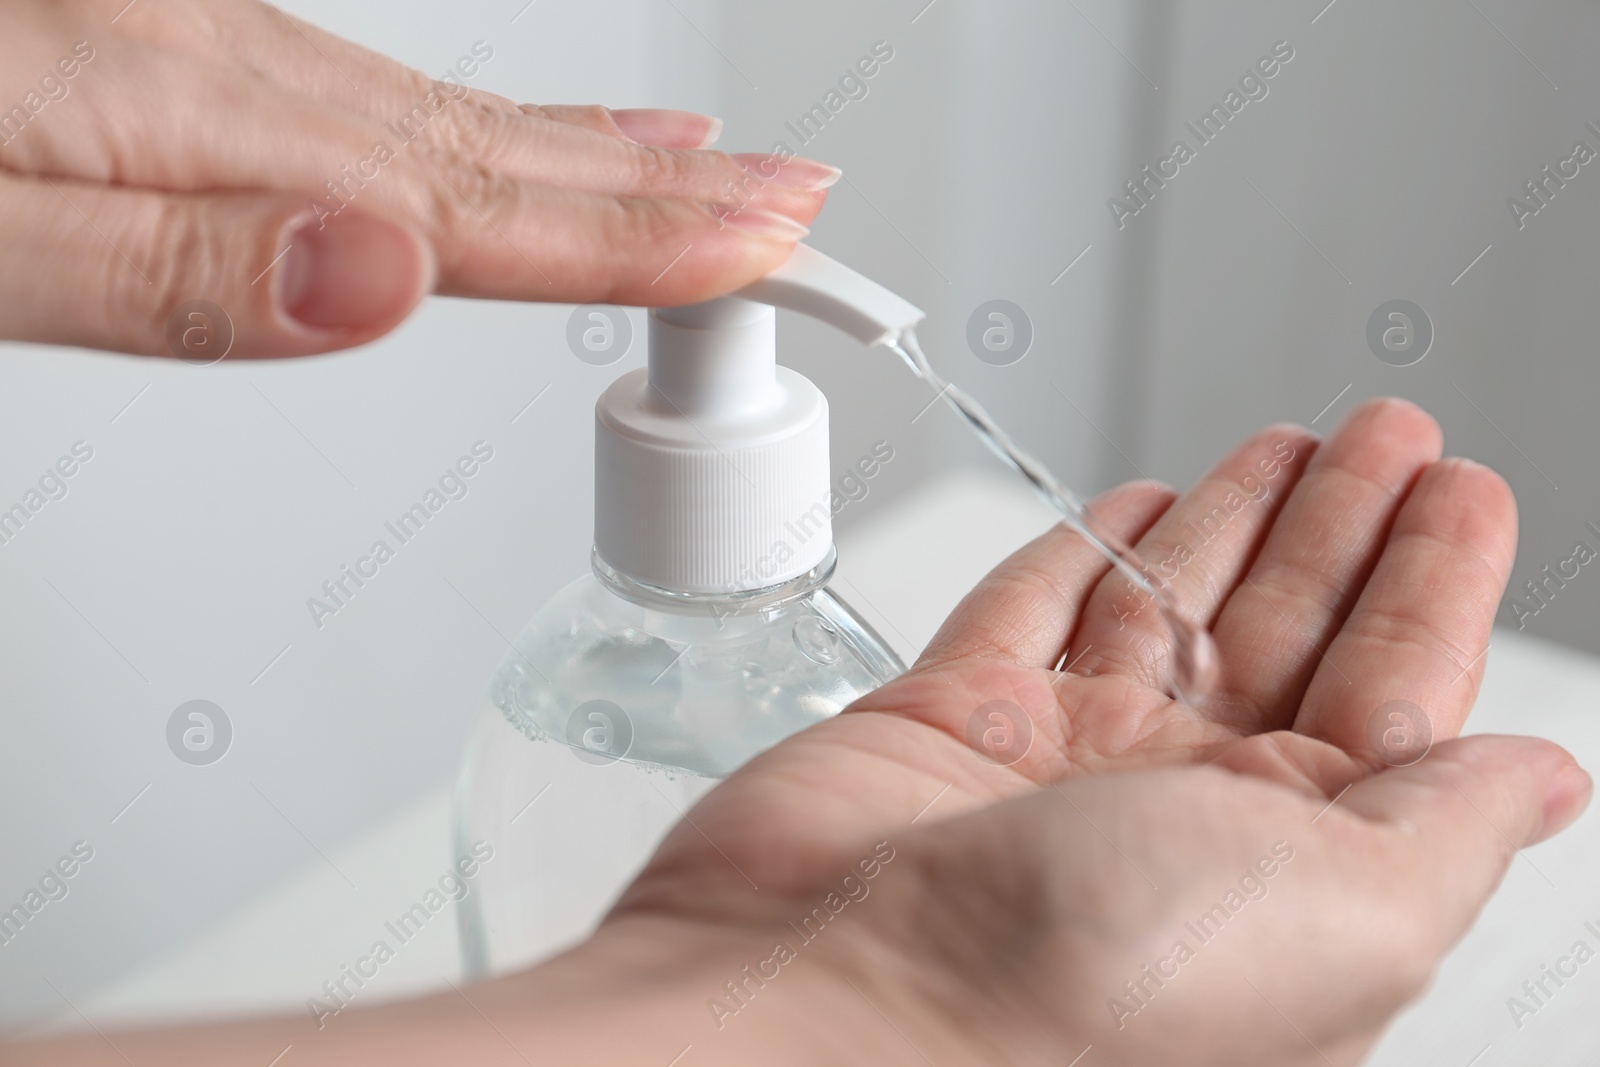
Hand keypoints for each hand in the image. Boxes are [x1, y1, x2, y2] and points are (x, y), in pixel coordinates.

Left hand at [0, 0, 828, 357]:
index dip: (646, 236)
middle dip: (670, 196)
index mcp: (199, 123)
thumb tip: (379, 280)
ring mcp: (213, 51)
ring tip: (711, 178)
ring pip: (454, 124)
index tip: (778, 247)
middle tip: (802, 215)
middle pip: (502, 155)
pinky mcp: (180, 55)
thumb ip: (165, 269)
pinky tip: (519, 146)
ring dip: (602, 163)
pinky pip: (382, 103)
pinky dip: (490, 134)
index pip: (480, 206)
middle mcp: (232, 70)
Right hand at [581, 397, 1590, 1064]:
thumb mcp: (1348, 914)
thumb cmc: (1084, 995)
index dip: (1435, 582)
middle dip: (1342, 527)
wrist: (835, 1002)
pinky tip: (1130, 511)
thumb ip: (1452, 829)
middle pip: (1287, 633)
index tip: (1461, 487)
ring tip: (1285, 440)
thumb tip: (1544, 778)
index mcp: (1291, 867)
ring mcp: (1058, 765)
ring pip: (1165, 612)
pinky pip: (1029, 614)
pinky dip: (1081, 555)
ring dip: (1230, 521)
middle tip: (1386, 434)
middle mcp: (1177, 815)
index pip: (1396, 693)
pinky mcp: (948, 724)